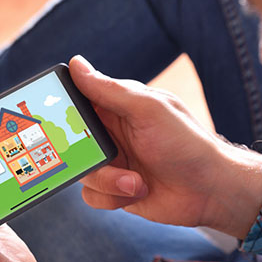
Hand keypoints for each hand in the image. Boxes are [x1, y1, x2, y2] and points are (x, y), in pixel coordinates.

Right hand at [72, 56, 261, 238]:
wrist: (211, 190)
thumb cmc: (185, 142)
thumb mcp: (147, 109)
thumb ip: (109, 90)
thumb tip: (76, 64)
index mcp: (116, 106)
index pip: (76, 100)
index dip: (60, 109)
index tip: (51, 119)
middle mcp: (111, 133)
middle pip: (71, 142)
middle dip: (82, 154)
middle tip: (101, 157)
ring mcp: (113, 162)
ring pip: (81, 172)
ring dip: (107, 180)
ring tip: (136, 181)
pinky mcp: (116, 190)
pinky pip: (92, 195)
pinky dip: (112, 197)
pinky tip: (137, 191)